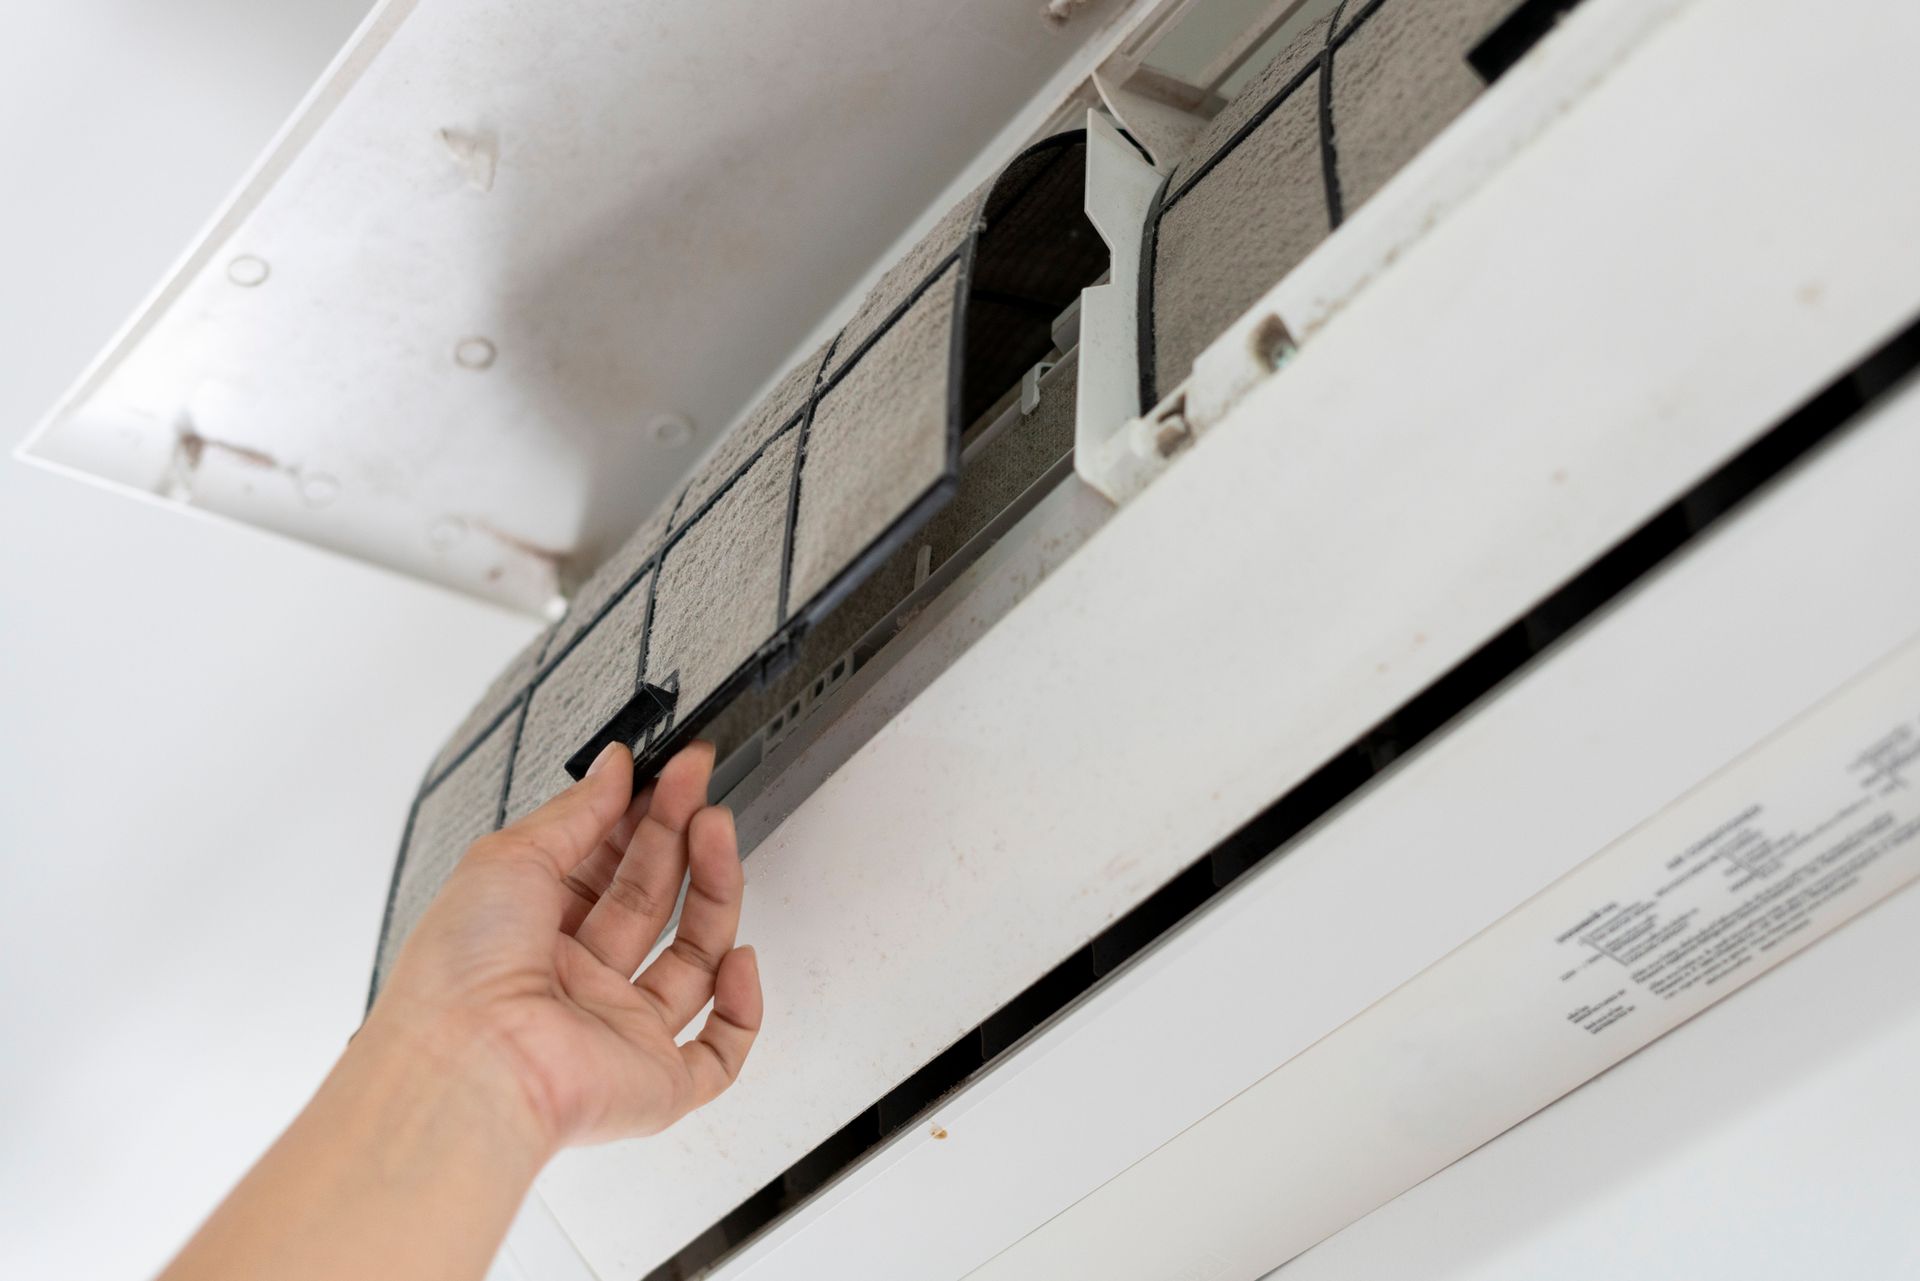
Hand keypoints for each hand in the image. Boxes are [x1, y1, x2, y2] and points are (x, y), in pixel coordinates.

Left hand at [368, 740, 762, 1153]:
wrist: (468, 1065)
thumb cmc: (461, 975)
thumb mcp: (509, 857)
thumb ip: (573, 812)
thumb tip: (612, 768)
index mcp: (530, 938)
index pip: (602, 869)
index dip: (638, 818)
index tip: (665, 775)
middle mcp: (575, 985)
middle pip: (650, 902)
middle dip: (678, 837)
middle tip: (696, 786)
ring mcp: (618, 1034)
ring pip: (691, 962)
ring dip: (714, 893)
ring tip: (717, 832)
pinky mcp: (654, 1084)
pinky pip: (717, 1055)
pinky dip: (741, 1009)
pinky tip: (739, 961)